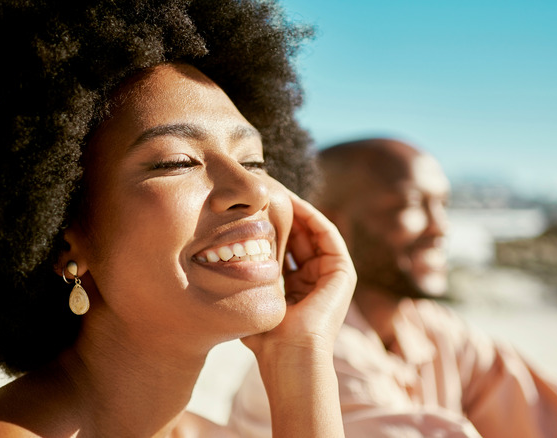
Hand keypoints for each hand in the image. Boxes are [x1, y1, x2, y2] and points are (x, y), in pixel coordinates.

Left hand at [242, 190, 355, 355]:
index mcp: (296, 288)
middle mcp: (315, 279)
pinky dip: (311, 216)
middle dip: (281, 213)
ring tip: (275, 190)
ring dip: (295, 209)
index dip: (267, 226)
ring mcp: (330, 275)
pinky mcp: (343, 271)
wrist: (290, 355)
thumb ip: (244, 282)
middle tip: (262, 191)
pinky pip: (326, 233)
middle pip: (298, 236)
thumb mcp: (251, 301)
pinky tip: (291, 203)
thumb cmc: (265, 338)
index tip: (247, 208)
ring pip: (312, 231)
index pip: (282, 248)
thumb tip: (214, 262)